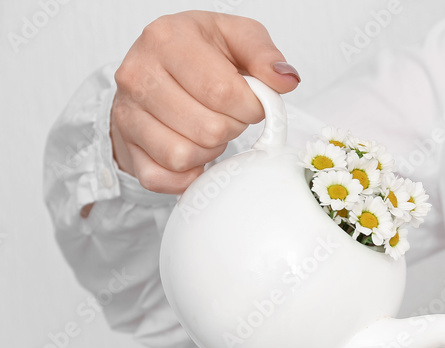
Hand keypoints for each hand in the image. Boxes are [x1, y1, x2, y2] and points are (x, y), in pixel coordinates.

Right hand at [111, 11, 300, 193]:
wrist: (158, 66)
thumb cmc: (202, 52)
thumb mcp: (238, 37)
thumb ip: (265, 55)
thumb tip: (285, 79)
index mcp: (167, 38)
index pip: (222, 92)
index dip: (250, 108)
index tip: (252, 102)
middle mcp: (138, 73)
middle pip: (207, 129)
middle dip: (231, 128)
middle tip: (229, 115)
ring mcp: (126, 111)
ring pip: (182, 156)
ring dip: (208, 150)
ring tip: (208, 128)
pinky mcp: (126, 144)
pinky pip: (161, 178)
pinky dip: (186, 174)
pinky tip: (194, 151)